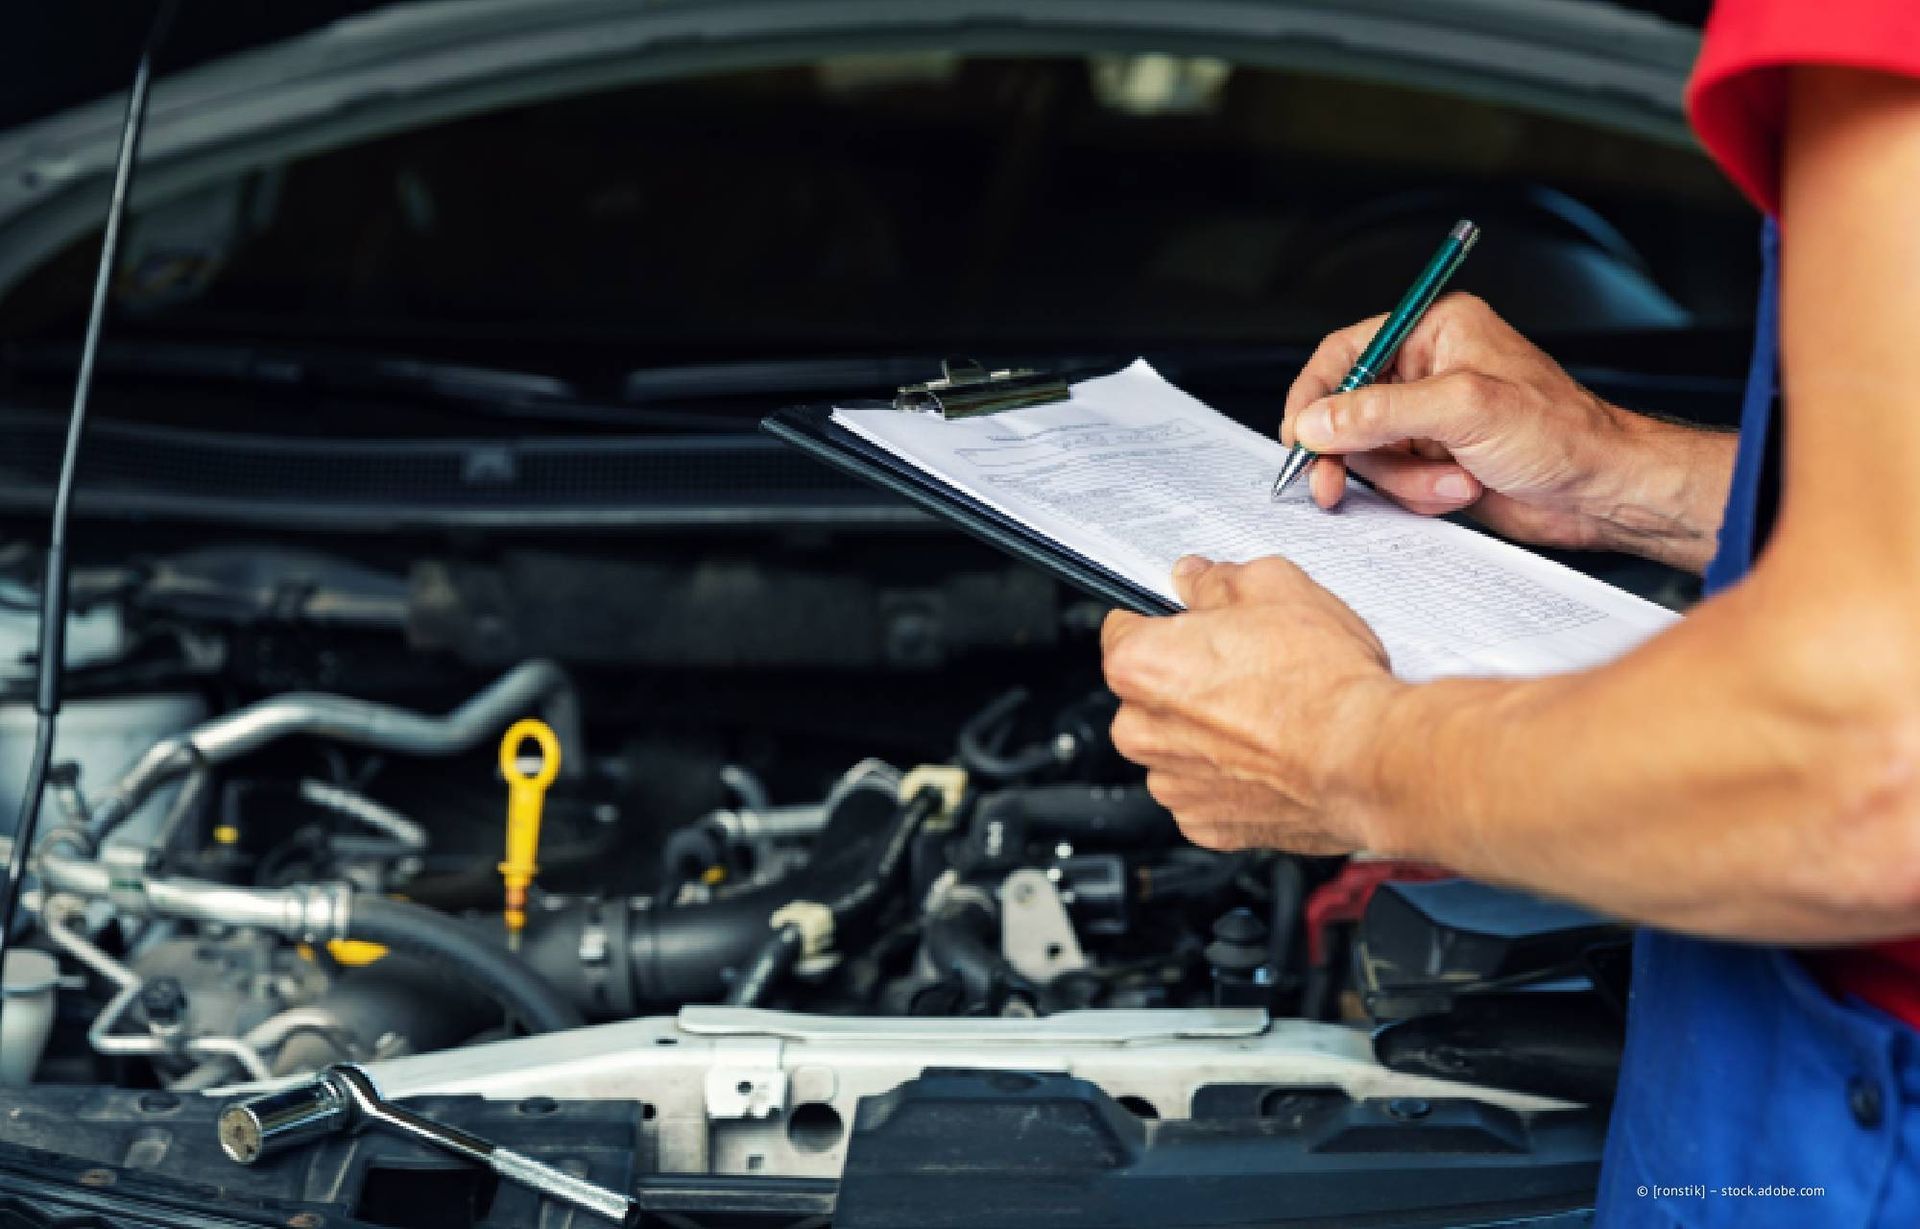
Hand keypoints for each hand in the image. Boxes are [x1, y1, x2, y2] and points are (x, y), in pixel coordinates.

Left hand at [1100, 555, 1397, 854]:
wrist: (1367, 760)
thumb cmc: (1324, 682)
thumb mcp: (1274, 587)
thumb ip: (1218, 580)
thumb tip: (1197, 578)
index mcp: (1140, 665)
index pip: (1123, 630)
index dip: (1165, 622)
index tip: (1192, 625)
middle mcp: (1141, 730)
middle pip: (1148, 694)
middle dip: (1187, 681)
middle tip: (1247, 669)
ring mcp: (1173, 784)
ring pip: (1176, 747)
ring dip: (1209, 734)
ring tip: (1269, 716)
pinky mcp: (1206, 826)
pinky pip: (1206, 792)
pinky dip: (1232, 778)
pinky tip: (1274, 756)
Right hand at [1280, 294, 1727, 568]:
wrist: (1603, 493)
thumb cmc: (1562, 434)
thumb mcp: (1465, 410)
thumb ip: (1382, 412)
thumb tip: (1317, 421)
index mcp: (1435, 332)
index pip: (1346, 352)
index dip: (1315, 396)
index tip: (1299, 436)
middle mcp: (1429, 371)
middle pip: (1348, 411)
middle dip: (1354, 453)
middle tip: (1332, 484)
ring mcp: (1431, 420)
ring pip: (1369, 454)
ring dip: (1403, 480)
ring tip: (1454, 482)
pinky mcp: (1436, 461)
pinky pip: (1393, 482)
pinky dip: (1418, 495)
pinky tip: (1461, 491)